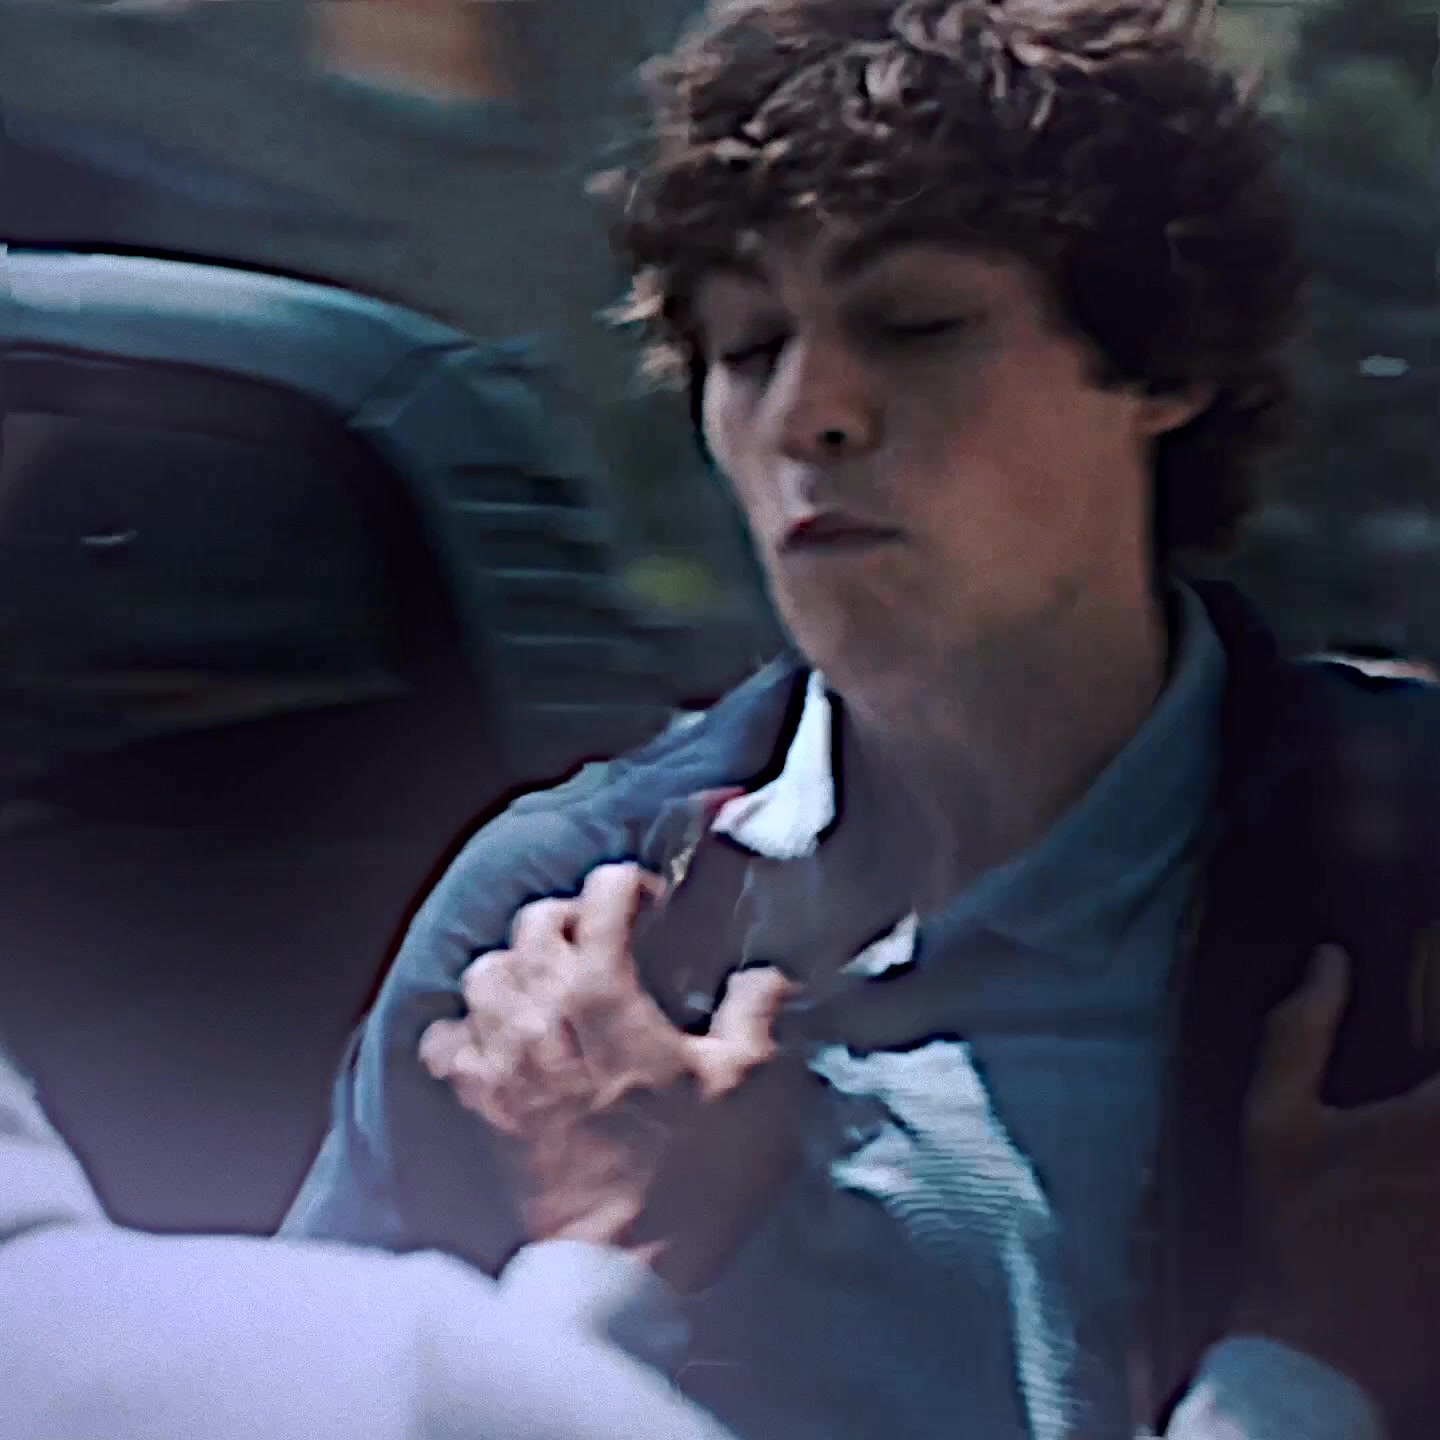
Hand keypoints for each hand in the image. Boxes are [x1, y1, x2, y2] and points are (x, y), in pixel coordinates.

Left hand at [419, 862, 807, 1291]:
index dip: (635, 889)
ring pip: (485, 970)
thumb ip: (758, 1013)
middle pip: (536, 920)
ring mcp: (500, 1056)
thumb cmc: (692, 1174)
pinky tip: (500, 1041)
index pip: (605, 893)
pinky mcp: (476, 1102)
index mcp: (605, 991)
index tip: (658, 912)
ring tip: (553, 988)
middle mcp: (541, 1009)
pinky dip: (467, 1030)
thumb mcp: (754, 1087)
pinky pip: (445, 1040)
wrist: (621, 1268)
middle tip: (612, 947)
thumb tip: (763, 975)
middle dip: (577, 918)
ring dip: (519, 966)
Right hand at [1232, 945, 1439, 1414]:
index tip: (1424, 1001)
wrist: (1323, 1352)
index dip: (1439, 995)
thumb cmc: (1291, 1227)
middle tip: (1414, 1088)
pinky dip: (1438, 1166)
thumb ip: (1300, 1030)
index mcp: (1437, 1116)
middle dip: (1436, 1076)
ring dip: (1435, 1120)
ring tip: (1413, 1128)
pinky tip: (1421, 1169)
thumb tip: (1329, 959)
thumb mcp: (1272, 1118)